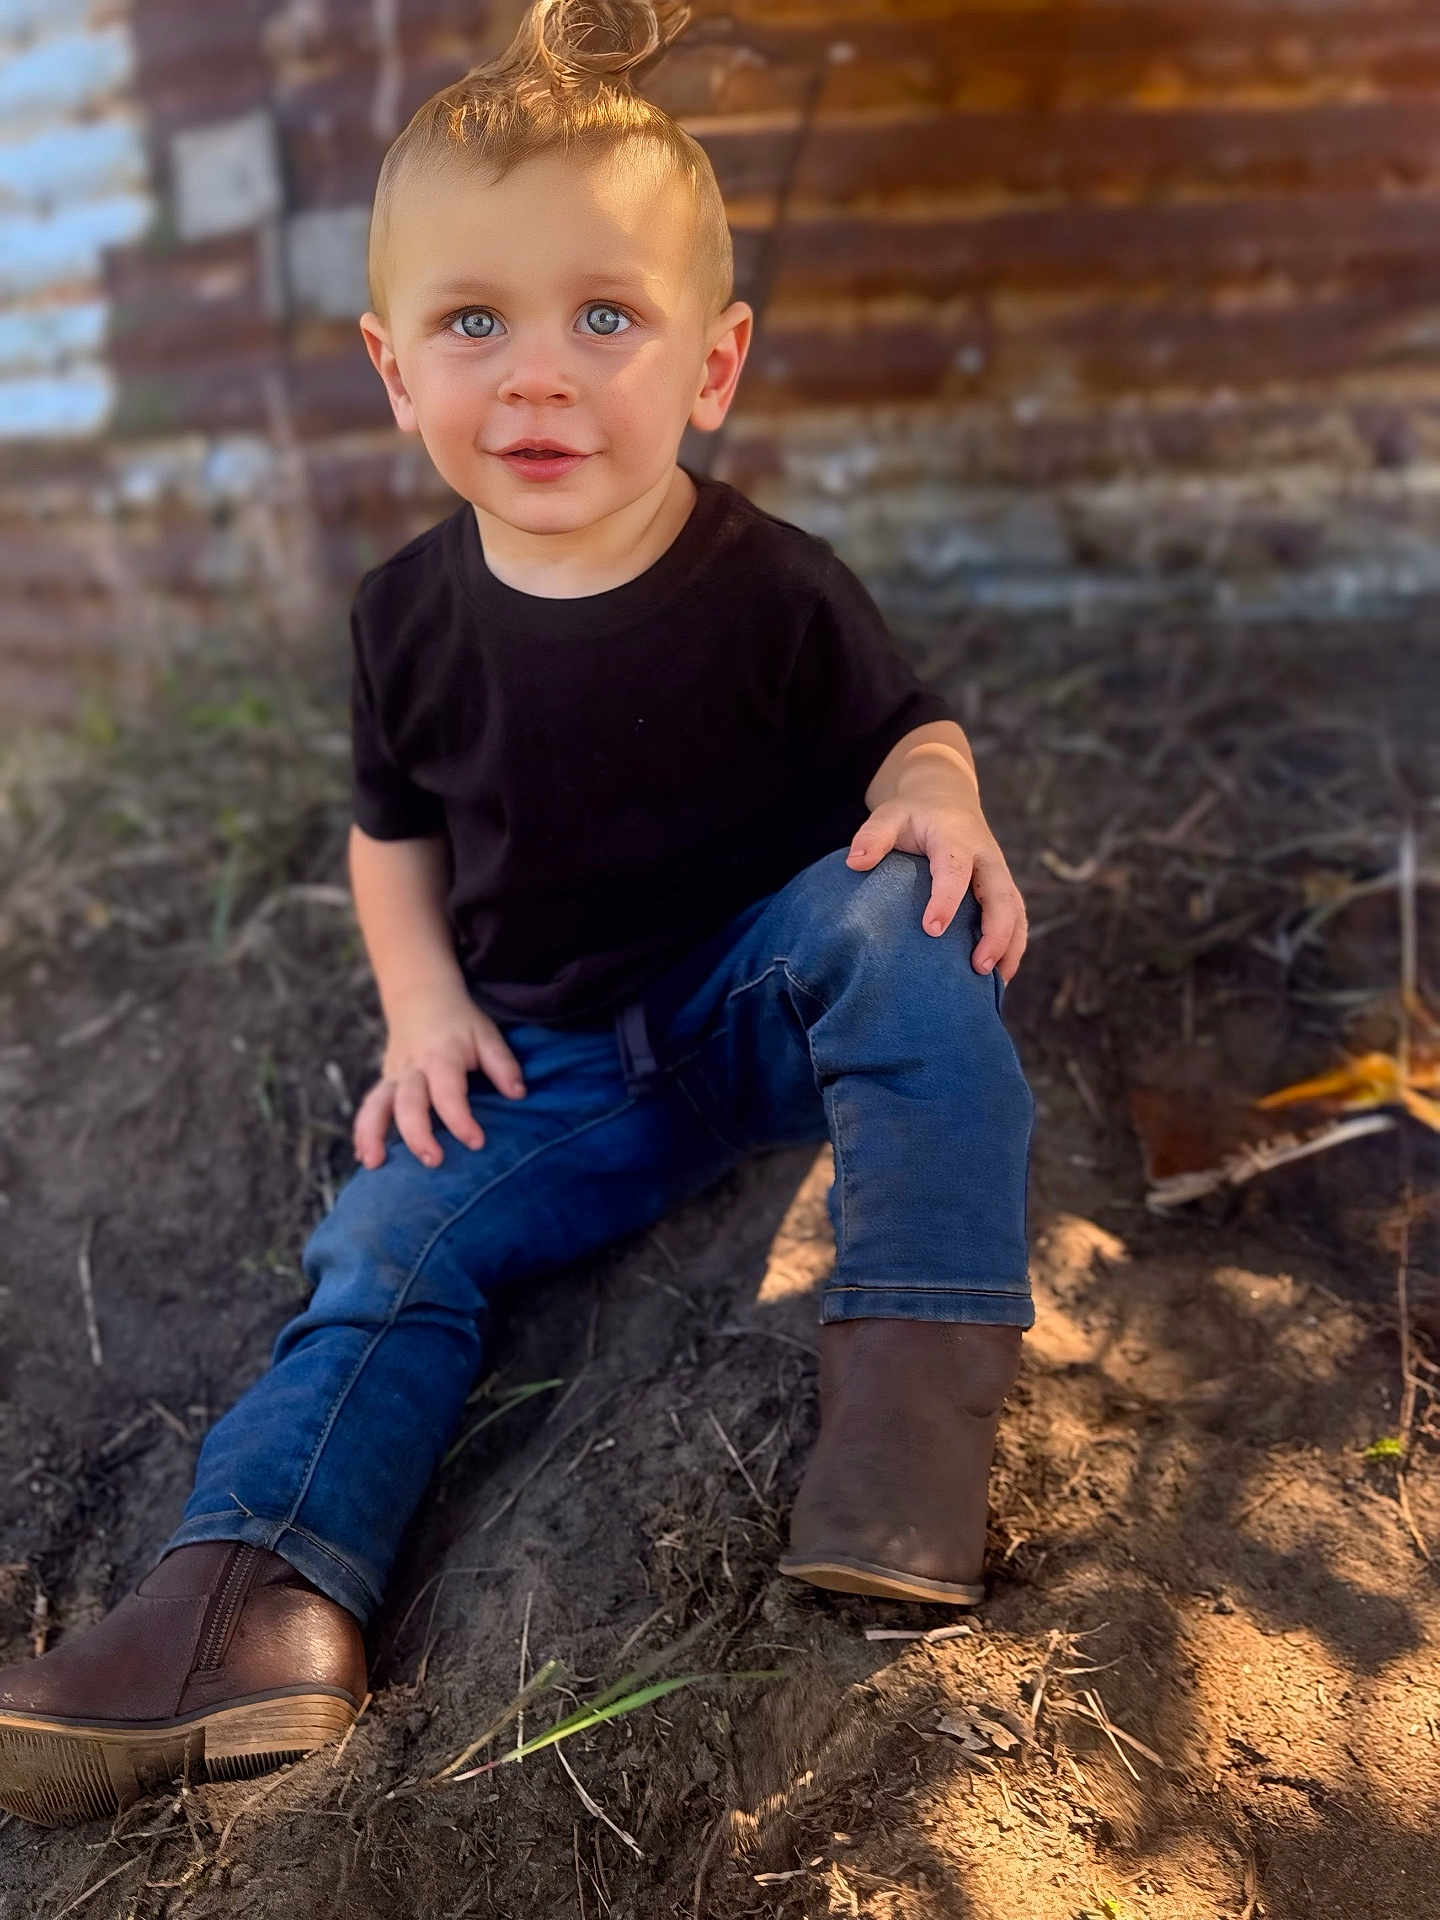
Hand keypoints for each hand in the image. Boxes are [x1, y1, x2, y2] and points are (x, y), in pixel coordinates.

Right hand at [353, 983, 526, 1169]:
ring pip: (377, 1104)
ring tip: (375, 1164)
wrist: (421, 996)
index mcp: (441, 1056)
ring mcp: (394, 1075)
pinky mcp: (384, 1082)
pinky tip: (366, 1158)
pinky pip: (369, 1107)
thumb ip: (503, 1064)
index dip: (461, 1119)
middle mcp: (413, 1067)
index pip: (448, 1092)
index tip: (477, 1142)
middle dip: (417, 1134)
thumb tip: (518, 1094)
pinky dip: (363, 1132)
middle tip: (434, 1161)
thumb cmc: (460, 1021)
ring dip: (373, 1134)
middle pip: (408, 1102)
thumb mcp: (486, 1034)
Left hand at [847, 791, 1027, 983]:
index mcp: (957, 839)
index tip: (932, 929)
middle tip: (977, 967)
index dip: (947, 900)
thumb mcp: (890, 815)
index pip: (956, 871)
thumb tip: (854, 863)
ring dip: (1010, 946)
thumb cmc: (913, 814)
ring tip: (995, 983)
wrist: (945, 797)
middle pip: (1001, 897)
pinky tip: (999, 977)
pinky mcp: (1003, 887)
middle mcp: (986, 858)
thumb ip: (873, 837)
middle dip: (995, 933)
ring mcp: (998, 874)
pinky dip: (1013, 946)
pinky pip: (1017, 918)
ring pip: (1016, 911)